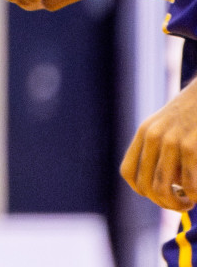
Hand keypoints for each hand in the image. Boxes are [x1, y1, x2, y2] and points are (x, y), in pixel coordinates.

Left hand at [123, 83, 196, 211]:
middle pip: (145, 185)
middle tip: (180, 204)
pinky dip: (194, 196)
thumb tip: (163, 184)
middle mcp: (153, 137)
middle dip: (163, 202)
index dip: (142, 190)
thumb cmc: (194, 114)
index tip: (160, 194)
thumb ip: (160, 149)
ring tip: (189, 202)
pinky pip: (188, 184)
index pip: (128, 172)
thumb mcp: (169, 126)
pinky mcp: (192, 146)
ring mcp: (172, 142)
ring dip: (177, 204)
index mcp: (145, 133)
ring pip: (163, 188)